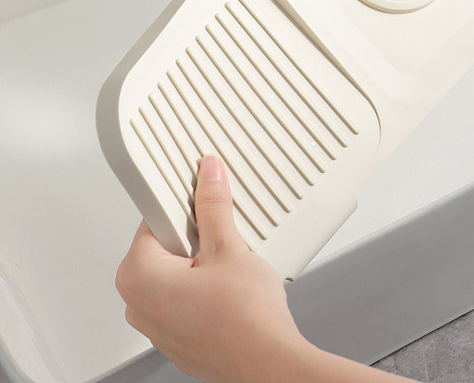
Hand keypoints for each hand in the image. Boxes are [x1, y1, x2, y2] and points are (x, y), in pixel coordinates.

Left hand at [116, 156, 418, 382]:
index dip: (182, 206)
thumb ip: (214, 206)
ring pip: (176, 274)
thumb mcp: (229, 247)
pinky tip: (231, 286)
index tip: (200, 196)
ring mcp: (159, 326)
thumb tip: (208, 176)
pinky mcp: (181, 337)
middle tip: (223, 234)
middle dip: (194, 235)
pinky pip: (186, 299)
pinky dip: (205, 287)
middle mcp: (140, 305)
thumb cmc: (244, 319)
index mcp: (138, 277)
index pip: (153, 220)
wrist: (268, 363)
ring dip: (202, 261)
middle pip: (163, 247)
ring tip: (231, 262)